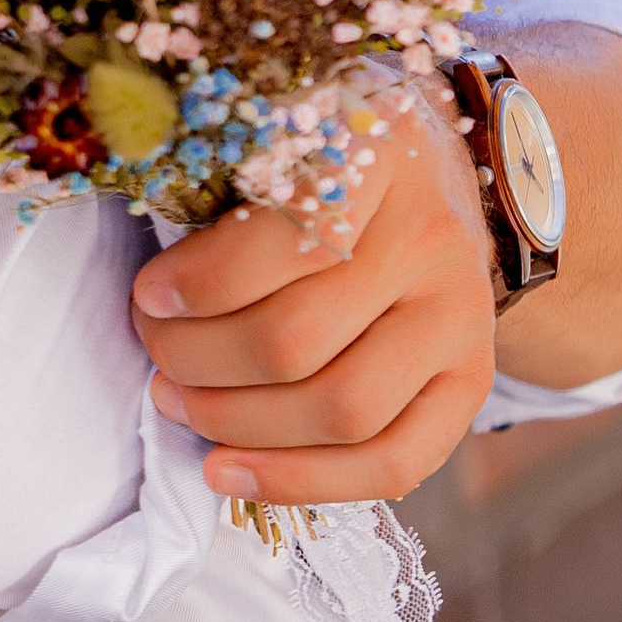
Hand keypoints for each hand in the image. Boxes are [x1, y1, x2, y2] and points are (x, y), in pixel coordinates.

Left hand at [128, 86, 497, 505]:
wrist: (436, 181)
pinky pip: (394, 464)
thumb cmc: (332, 161)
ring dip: (235, 422)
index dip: (204, 282)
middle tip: (153, 346)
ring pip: (341, 409)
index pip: (289, 240)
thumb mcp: (289, 139)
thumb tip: (157, 293)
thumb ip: (234, 193)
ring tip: (176, 401)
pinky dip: (299, 482)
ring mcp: (461, 320)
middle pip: (299, 338)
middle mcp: (433, 242)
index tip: (150, 294)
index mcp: (384, 158)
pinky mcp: (471, 385)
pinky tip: (226, 471)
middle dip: (199, 359)